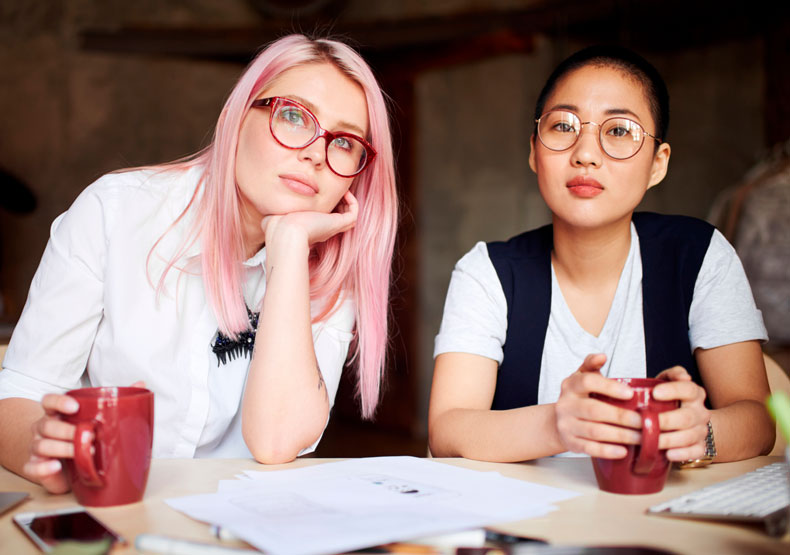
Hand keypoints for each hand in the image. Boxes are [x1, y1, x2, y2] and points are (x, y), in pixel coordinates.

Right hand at [23, 381, 146, 493]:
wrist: (64, 463)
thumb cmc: (81, 437)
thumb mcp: (96, 419)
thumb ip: (116, 401)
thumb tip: (140, 383)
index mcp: (57, 414)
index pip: (49, 401)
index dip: (59, 402)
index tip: (75, 407)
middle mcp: (44, 429)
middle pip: (48, 425)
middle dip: (67, 431)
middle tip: (90, 436)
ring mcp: (37, 448)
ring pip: (42, 445)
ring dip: (62, 449)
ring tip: (81, 453)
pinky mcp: (36, 468)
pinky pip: (33, 468)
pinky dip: (43, 468)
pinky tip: (56, 466)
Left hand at [261, 190, 358, 251]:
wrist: (286, 232)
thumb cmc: (277, 226)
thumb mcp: (272, 217)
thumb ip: (272, 214)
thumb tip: (268, 212)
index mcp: (308, 228)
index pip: (321, 218)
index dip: (324, 206)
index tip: (320, 194)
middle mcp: (322, 229)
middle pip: (337, 218)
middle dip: (338, 204)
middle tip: (334, 191)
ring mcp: (331, 227)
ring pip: (348, 218)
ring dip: (348, 203)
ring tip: (341, 190)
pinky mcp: (337, 223)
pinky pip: (353, 214)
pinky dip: (353, 202)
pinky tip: (345, 192)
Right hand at [555, 354, 641, 458]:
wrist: (558, 422)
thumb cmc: (579, 398)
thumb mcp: (581, 377)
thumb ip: (591, 364)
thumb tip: (602, 356)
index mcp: (570, 386)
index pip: (587, 382)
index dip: (609, 387)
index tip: (631, 394)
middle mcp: (565, 405)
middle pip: (594, 410)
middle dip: (622, 417)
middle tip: (644, 421)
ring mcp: (566, 425)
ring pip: (595, 431)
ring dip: (620, 435)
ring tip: (641, 437)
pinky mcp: (570, 443)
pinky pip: (590, 448)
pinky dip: (608, 451)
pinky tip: (623, 451)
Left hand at [652, 366, 708, 460]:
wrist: (686, 419)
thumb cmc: (670, 400)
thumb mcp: (668, 382)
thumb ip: (672, 375)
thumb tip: (683, 376)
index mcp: (694, 394)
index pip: (688, 389)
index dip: (673, 390)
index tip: (655, 393)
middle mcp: (700, 412)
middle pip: (687, 417)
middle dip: (665, 421)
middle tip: (645, 423)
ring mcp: (701, 430)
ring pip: (689, 436)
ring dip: (668, 439)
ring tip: (650, 440)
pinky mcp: (700, 446)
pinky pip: (696, 452)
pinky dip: (682, 454)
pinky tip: (668, 454)